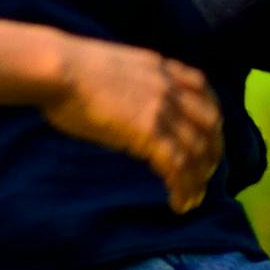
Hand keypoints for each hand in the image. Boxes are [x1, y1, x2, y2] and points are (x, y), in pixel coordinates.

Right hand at [37, 34, 222, 211]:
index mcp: (160, 68)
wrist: (57, 69)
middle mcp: (169, 87)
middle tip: (204, 174)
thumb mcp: (114, 67)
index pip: (203, 89)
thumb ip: (133, 83)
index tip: (208, 136)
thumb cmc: (67, 69)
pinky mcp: (149, 132)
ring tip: (192, 199)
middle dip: (212, 151)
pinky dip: (183, 188)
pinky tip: (178, 203)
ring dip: (199, 178)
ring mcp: (162, 110)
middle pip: (210, 123)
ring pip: (198, 150)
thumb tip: (130, 107)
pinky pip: (178, 166)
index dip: (211, 117)